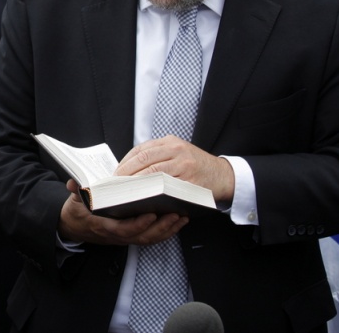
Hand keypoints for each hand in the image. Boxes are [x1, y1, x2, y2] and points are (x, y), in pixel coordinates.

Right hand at [58, 180, 187, 245]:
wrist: (76, 227)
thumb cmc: (77, 211)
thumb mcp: (73, 201)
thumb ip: (76, 191)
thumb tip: (74, 183)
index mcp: (103, 226)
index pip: (123, 229)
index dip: (138, 224)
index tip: (151, 214)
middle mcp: (116, 235)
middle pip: (142, 236)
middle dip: (161, 227)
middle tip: (175, 214)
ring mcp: (125, 237)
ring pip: (150, 238)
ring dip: (167, 229)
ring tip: (182, 216)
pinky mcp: (132, 235)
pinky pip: (152, 237)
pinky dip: (167, 231)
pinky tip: (178, 221)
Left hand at [115, 136, 234, 203]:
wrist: (223, 175)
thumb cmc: (195, 165)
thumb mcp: (178, 152)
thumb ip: (157, 155)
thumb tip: (128, 169)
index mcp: (170, 142)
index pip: (141, 150)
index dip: (125, 162)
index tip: (115, 174)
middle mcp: (177, 150)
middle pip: (144, 160)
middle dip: (127, 173)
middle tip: (116, 185)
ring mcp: (184, 165)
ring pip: (153, 173)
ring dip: (137, 183)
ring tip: (125, 192)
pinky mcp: (190, 181)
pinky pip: (167, 187)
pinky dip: (153, 192)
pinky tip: (144, 198)